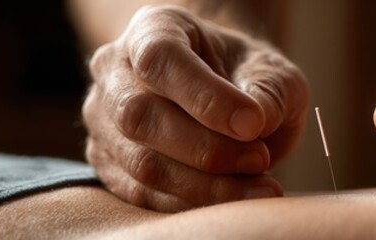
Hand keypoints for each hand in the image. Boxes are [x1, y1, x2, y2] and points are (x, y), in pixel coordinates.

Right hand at [83, 5, 307, 211]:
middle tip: (260, 159)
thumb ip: (268, 92)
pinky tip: (234, 197)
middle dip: (206, 149)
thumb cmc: (246, 77)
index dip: (204, 97)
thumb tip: (255, 123)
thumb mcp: (273, 73)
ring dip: (205, 185)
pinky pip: (142, 195)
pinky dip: (192, 203)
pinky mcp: (107, 163)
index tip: (253, 124)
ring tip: (259, 186)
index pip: (160, 60)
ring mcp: (103, 119)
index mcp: (153, 29)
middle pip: (139, 116)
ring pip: (140, 163)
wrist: (224, 97)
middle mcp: (114, 70)